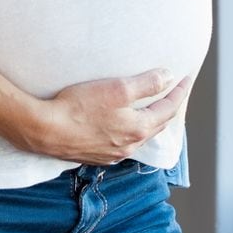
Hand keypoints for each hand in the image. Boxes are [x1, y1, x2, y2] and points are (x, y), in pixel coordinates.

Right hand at [20, 70, 192, 164]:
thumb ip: (146, 84)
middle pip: (157, 125)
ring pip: (140, 136)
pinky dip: (131, 130)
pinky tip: (125, 125)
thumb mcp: (116, 89)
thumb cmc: (79, 106)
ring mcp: (112, 153)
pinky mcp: (96, 154)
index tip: (186, 79)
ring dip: (150, 121)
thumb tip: (168, 77)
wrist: (46, 130)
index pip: (168, 110)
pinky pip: (123, 142)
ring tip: (153, 108)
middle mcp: (129, 145)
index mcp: (138, 129)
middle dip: (168, 108)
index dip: (179, 93)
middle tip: (175, 93)